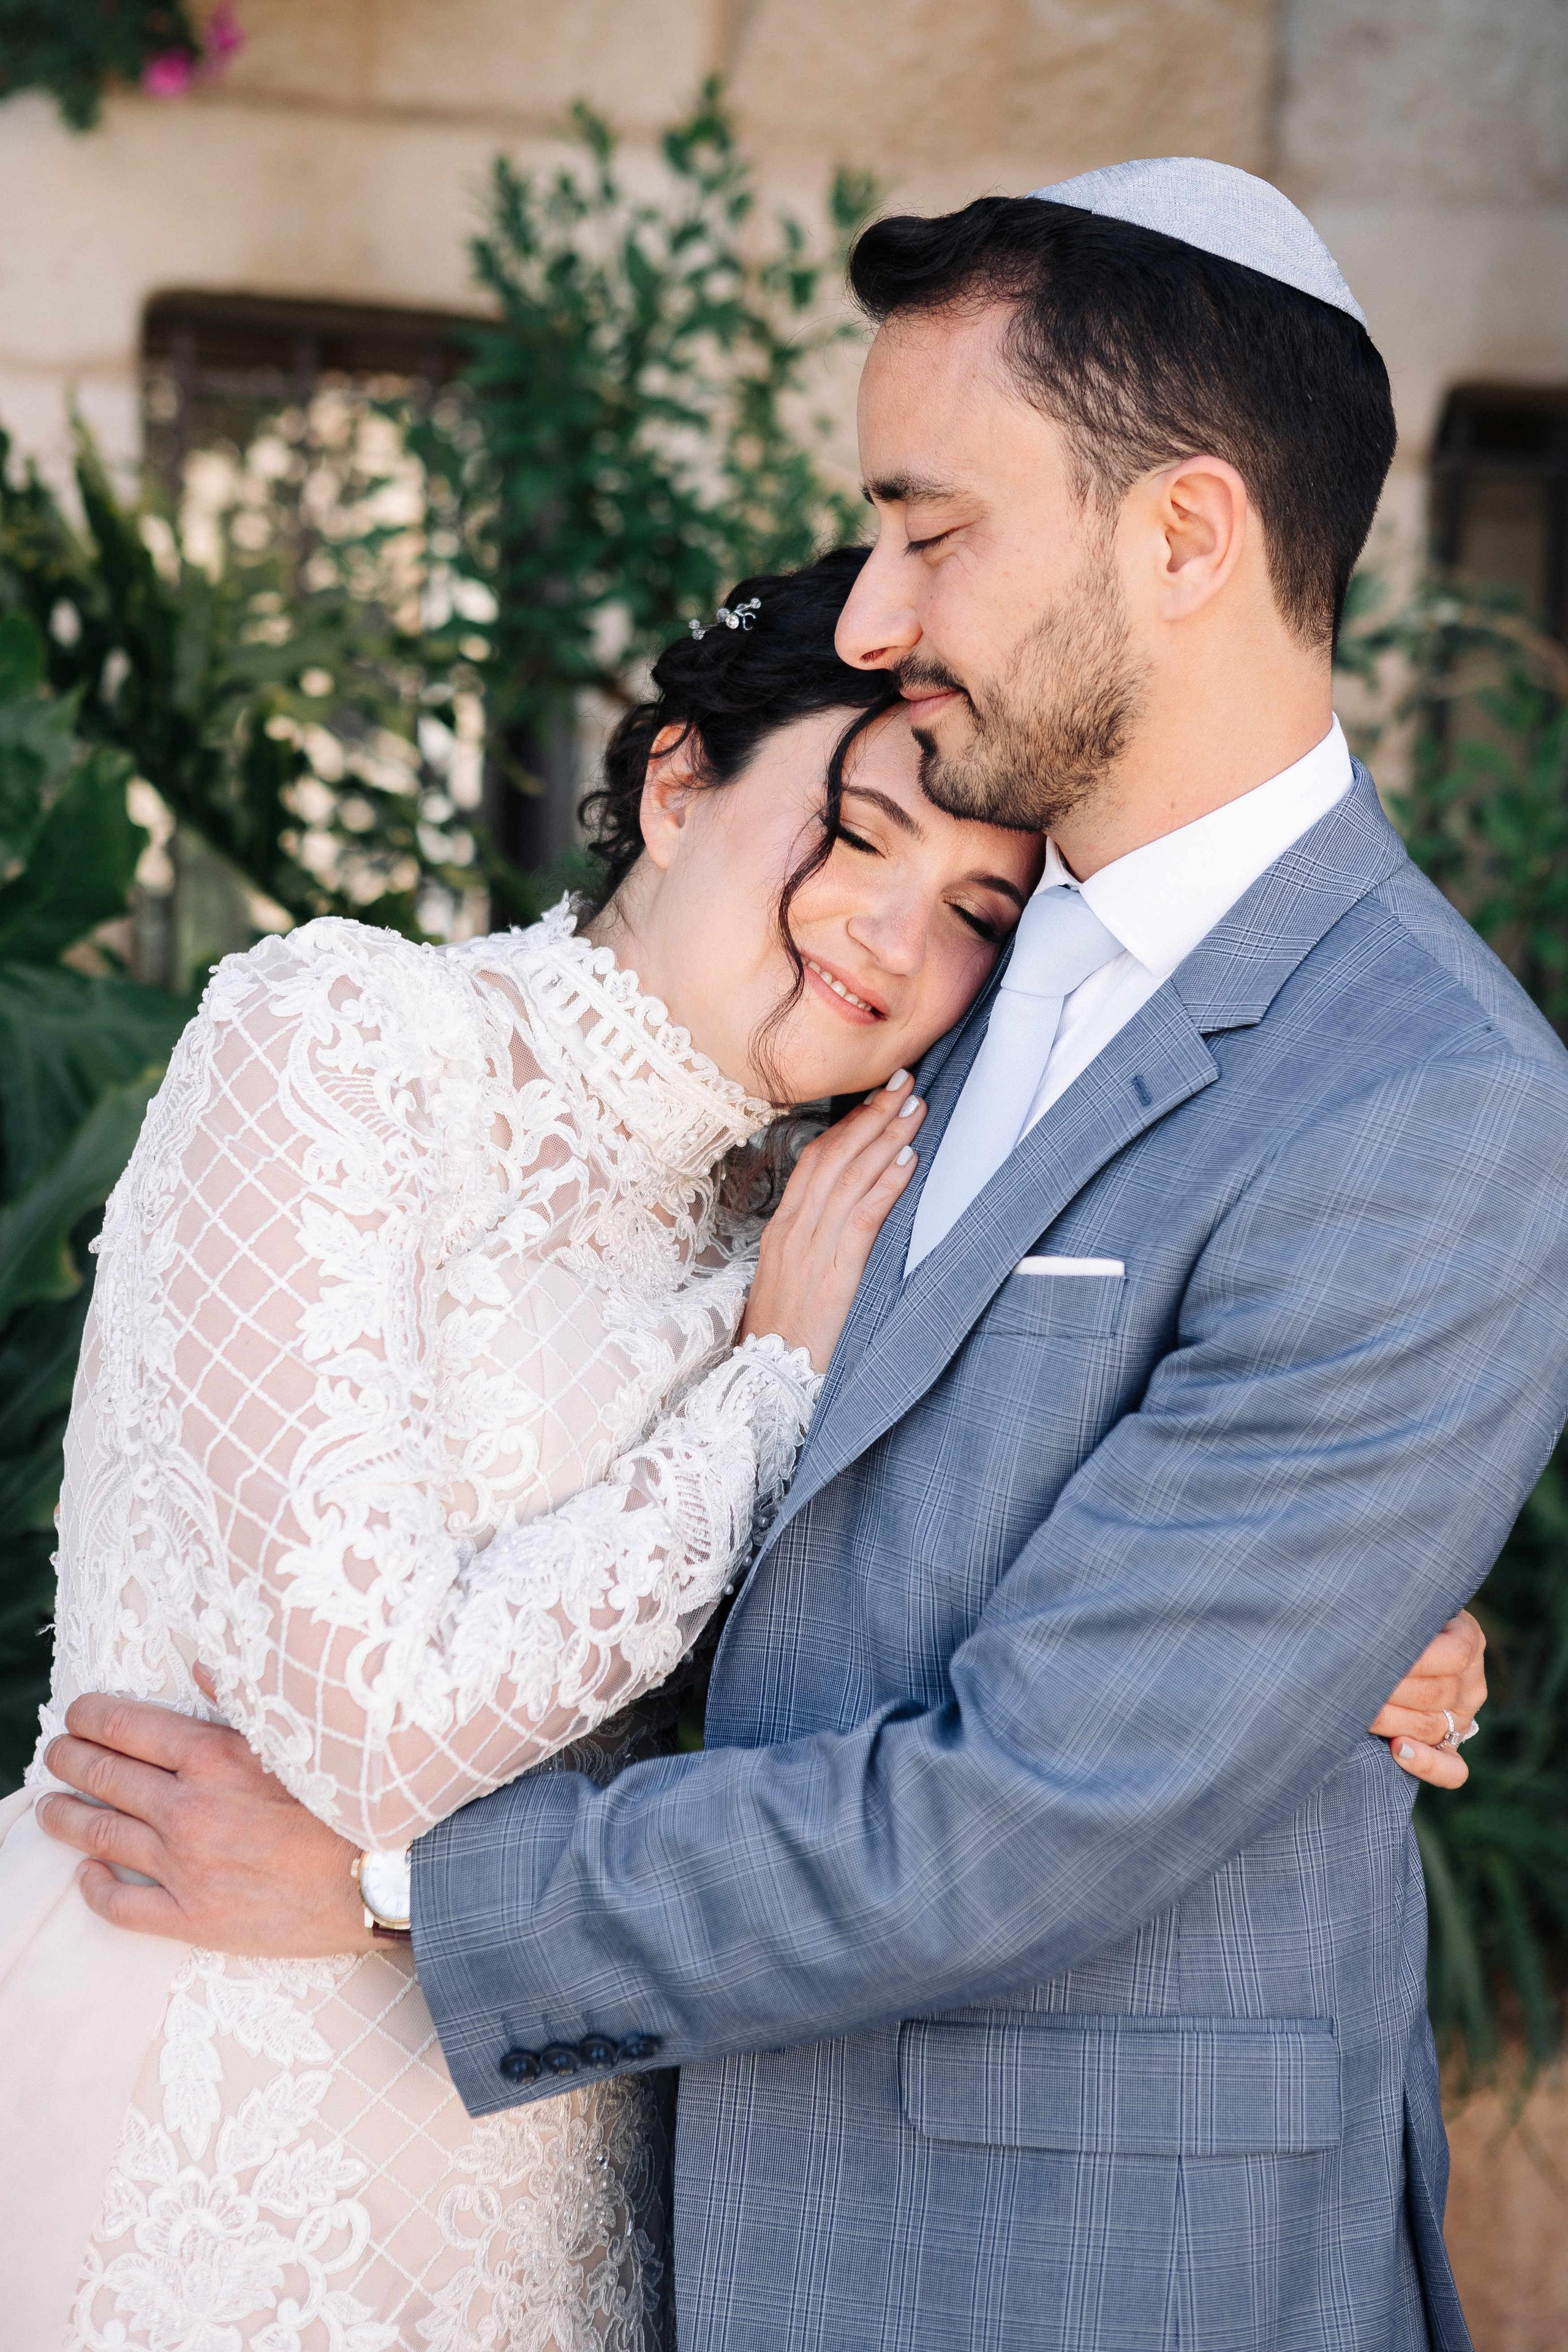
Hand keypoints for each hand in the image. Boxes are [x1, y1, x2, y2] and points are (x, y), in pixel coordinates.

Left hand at [35, 1678, 372, 1955]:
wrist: (382, 1878)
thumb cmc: (348, 1800)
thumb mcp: (298, 1736)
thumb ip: (242, 1701)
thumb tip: (201, 1667)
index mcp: (214, 1757)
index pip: (127, 1727)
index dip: (91, 1717)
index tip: (75, 1713)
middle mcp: (189, 1809)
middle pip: (105, 1777)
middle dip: (69, 1760)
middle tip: (54, 1754)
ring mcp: (185, 1867)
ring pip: (102, 1837)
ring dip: (67, 1819)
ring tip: (49, 1809)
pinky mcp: (193, 1917)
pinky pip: (122, 1905)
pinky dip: (94, 1889)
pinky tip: (86, 1876)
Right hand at [740, 1070, 926, 1371]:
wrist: (766, 1386)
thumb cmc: (784, 1340)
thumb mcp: (791, 1282)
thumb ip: (813, 1246)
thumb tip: (847, 1217)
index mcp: (782, 1230)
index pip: (815, 1160)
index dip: (849, 1124)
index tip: (878, 1095)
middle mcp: (793, 1232)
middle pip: (834, 1157)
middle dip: (872, 1116)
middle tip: (906, 1082)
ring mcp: (810, 1253)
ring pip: (850, 1180)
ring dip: (887, 1140)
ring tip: (917, 1110)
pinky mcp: (833, 1279)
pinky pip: (861, 1221)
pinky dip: (886, 1188)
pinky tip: (909, 1164)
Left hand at [1370, 1608, 1485, 1788]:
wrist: (1383, 1647)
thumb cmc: (1384, 1617)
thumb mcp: (1397, 1604)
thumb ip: (1393, 1610)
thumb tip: (1362, 1619)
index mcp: (1466, 1638)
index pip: (1453, 1655)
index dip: (1412, 1659)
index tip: (1369, 1652)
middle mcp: (1470, 1680)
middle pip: (1434, 1694)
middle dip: (1386, 1690)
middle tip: (1347, 1683)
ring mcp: (1462, 1717)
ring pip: (1433, 1727)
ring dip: (1389, 1721)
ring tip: (1353, 1710)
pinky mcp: (1450, 1746)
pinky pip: (1452, 1769)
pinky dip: (1427, 1765)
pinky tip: (1398, 1750)